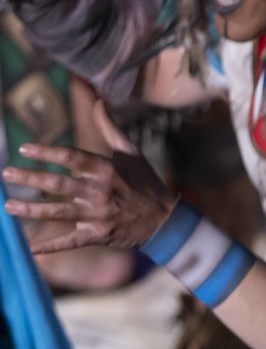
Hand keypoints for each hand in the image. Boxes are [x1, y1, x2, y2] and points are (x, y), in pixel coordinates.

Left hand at [4, 100, 177, 253]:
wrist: (166, 220)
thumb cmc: (145, 183)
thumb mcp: (131, 152)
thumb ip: (110, 127)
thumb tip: (99, 100)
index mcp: (106, 170)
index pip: (71, 157)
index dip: (47, 153)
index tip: (25, 149)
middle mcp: (101, 192)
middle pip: (59, 185)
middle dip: (31, 179)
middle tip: (7, 174)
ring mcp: (99, 215)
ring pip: (59, 212)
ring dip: (32, 210)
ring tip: (9, 206)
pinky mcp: (99, 234)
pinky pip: (71, 241)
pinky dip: (51, 246)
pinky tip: (31, 248)